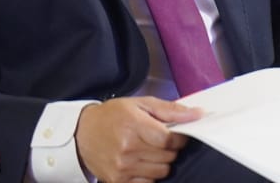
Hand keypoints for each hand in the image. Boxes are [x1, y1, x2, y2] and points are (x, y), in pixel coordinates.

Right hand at [75, 96, 199, 182]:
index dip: (180, 138)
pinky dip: (150, 176)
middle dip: (171, 149)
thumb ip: (171, 110)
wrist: (82, 133)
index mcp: (134, 126)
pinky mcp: (117, 181)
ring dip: (162, 163)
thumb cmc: (114, 116)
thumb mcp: (142, 104)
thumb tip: (198, 114)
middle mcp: (127, 149)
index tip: (179, 134)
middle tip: (162, 141)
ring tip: (151, 151)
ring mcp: (122, 168)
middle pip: (167, 157)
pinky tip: (143, 163)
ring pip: (161, 172)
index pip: (170, 139)